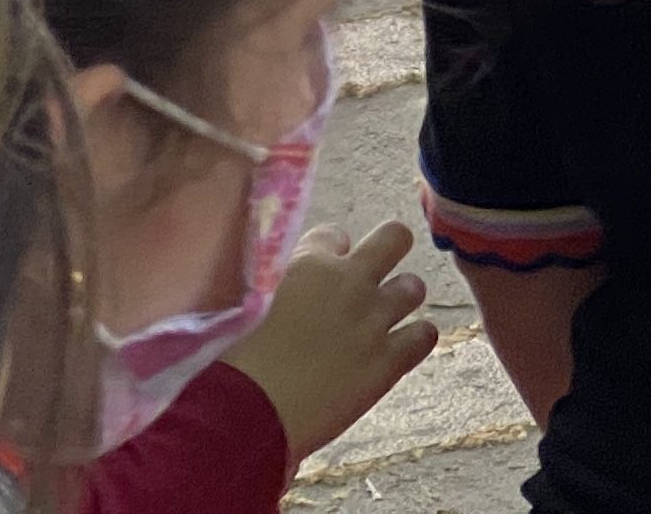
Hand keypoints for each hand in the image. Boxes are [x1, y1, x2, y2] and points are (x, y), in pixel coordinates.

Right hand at [226, 221, 437, 457]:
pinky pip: (425, 335)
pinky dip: (415, 340)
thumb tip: (275, 290)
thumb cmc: (225, 364)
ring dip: (399, 300)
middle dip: (387, 250)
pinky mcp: (388, 360)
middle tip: (371, 278)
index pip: (332, 234)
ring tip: (379, 322)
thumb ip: (268, 290)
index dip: (330, 252)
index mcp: (307, 265)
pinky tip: (397, 352)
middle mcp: (348, 282)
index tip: (320, 274)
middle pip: (394, 237)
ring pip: (413, 287)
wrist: (242, 415)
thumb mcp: (239, 308)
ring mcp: (373, 319)